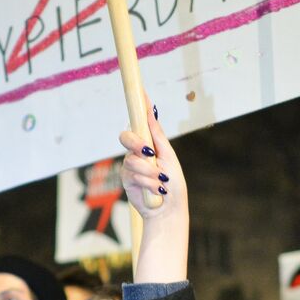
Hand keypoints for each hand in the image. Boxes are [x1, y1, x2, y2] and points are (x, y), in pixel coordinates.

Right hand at [118, 103, 184, 221]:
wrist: (169, 208)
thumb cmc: (173, 183)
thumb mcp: (169, 157)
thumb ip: (157, 137)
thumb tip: (151, 113)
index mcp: (150, 143)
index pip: (141, 121)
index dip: (139, 106)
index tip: (141, 91)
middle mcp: (137, 151)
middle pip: (126, 137)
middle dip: (137, 144)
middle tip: (149, 153)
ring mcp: (130, 165)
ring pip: (132, 160)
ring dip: (150, 173)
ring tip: (161, 183)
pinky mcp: (126, 179)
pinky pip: (132, 174)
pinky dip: (148, 182)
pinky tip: (156, 190)